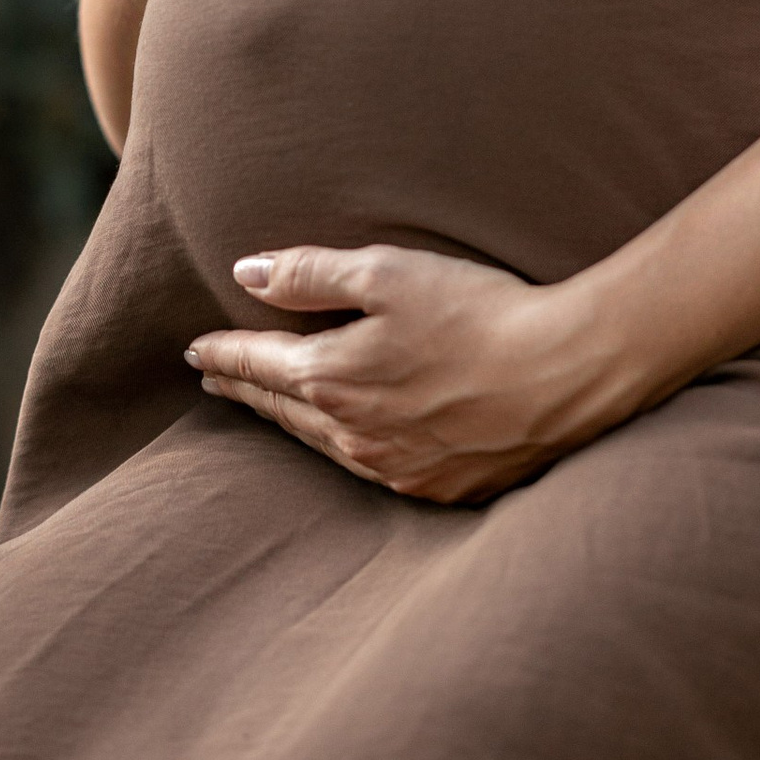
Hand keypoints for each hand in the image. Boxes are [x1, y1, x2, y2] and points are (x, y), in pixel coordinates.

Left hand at [186, 243, 630, 502]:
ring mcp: (395, 469)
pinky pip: (372, 467)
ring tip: (273, 406)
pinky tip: (350, 441)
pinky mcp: (438, 487)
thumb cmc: (478, 313)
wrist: (564, 376)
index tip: (195, 350)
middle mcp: (352, 435)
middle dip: (246, 389)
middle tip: (217, 378)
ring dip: (290, 421)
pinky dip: (347, 447)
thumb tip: (247, 273)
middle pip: (282, 409)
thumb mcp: (387, 274)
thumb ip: (311, 274)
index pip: (258, 364)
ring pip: (322, 443)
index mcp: (331, 380)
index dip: (224, 353)